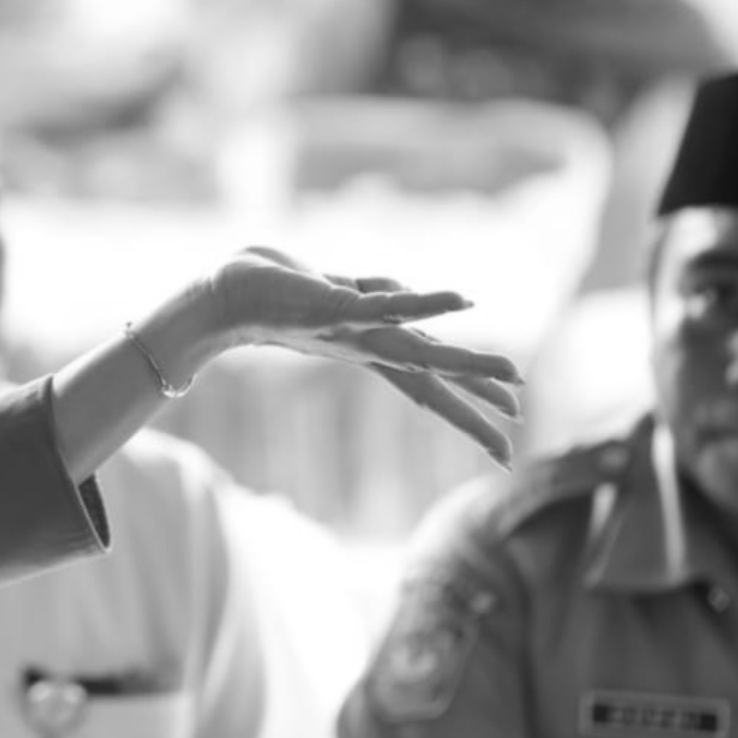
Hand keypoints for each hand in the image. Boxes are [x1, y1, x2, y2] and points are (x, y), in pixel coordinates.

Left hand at [207, 245, 524, 466]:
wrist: (223, 294)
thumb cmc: (279, 294)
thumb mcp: (339, 295)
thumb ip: (376, 297)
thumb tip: (405, 296)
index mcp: (371, 353)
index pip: (428, 387)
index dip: (467, 411)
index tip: (507, 438)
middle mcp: (366, 350)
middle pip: (432, 385)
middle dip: (474, 412)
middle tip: (514, 444)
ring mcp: (351, 331)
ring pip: (419, 352)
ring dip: (468, 363)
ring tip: (514, 374)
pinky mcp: (335, 306)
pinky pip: (386, 306)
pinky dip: (425, 303)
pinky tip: (463, 300)